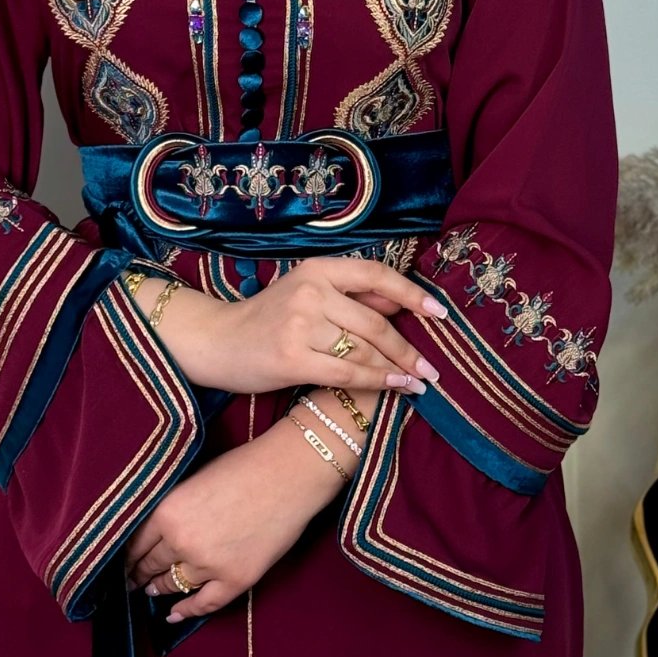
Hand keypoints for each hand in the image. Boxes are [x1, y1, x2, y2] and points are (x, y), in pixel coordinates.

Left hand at [124, 421, 342, 620]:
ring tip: (150, 590)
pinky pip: (204, 603)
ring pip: (173, 584)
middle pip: (150, 565)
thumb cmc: (244, 466)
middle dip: (138, 573)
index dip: (126, 556)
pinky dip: (187, 611)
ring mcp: (208, 564)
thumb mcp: (194, 479)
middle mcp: (181, 541)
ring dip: (159, 589)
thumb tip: (158, 530)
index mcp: (167, 511)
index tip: (122, 561)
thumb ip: (173, 506)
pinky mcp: (235, 579)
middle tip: (130, 579)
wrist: (290, 473)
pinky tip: (174, 613)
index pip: (134, 543)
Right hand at [138, 256, 445, 396]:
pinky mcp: (292, 358)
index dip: (412, 294)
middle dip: (410, 347)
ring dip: (399, 369)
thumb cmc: (268, 319)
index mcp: (317, 269)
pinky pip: (347, 372)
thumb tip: (406, 299)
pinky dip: (378, 381)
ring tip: (421, 382)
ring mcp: (300, 324)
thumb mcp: (309, 294)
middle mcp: (310, 291)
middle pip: (376, 321)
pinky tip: (398, 387)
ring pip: (365, 349)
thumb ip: (354, 295)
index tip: (441, 313)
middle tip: (434, 367)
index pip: (376, 274)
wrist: (217, 342)